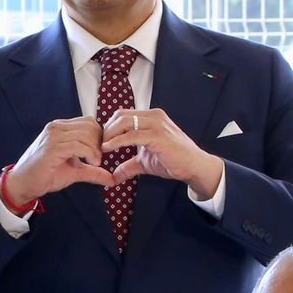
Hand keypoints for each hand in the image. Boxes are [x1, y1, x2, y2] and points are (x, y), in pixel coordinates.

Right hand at [1, 117, 112, 206]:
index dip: (99, 136)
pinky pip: (79, 145)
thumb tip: (112, 178)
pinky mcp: (52, 147)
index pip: (89, 122)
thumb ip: (92, 171)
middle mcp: (56, 127)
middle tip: (98, 160)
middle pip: (90, 126)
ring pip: (87, 134)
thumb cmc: (45, 175)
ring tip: (95, 163)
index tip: (99, 153)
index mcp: (60, 128)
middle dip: (100, 143)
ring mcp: (53, 136)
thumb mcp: (74, 171)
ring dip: (96, 150)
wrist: (23, 184)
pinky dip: (90, 154)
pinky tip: (91, 163)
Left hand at [101, 109, 224, 200]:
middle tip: (99, 145)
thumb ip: (129, 166)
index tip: (100, 141)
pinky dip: (116, 142)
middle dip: (106, 130)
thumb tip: (114, 177)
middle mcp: (154, 116)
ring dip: (109, 135)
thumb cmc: (172, 161)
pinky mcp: (158, 136)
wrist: (194, 167)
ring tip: (102, 148)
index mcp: (151, 117)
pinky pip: (132, 135)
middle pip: (120, 115)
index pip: (123, 115)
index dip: (109, 127)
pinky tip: (108, 149)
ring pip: (124, 122)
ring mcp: (157, 125)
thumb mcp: (145, 162)